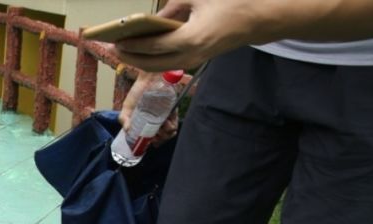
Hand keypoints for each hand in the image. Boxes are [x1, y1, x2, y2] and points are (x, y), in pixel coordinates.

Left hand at [115, 0, 248, 71]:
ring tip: (123, 51)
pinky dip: (153, 59)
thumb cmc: (230, 3)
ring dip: (140, 61)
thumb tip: (151, 20)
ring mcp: (194, 61)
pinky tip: (142, 51)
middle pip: (152, 63)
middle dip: (130, 57)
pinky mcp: (196, 60)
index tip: (116, 40)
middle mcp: (191, 55)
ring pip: (160, 68)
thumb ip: (171, 9)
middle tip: (113, 48)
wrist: (258, 19)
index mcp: (191, 38)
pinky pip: (169, 64)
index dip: (132, 45)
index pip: (154, 46)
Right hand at [119, 71, 178, 142]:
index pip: (150, 139)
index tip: (149, 142)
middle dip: (159, 140)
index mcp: (145, 124)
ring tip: (161, 128)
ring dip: (165, 135)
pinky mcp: (173, 112)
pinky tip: (166, 123)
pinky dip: (171, 127)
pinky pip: (175, 124)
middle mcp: (156, 122)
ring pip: (169, 134)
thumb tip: (127, 130)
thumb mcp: (127, 106)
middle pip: (161, 139)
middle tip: (155, 136)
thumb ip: (123, 118)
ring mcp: (165, 118)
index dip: (150, 143)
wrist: (150, 78)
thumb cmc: (138, 91)